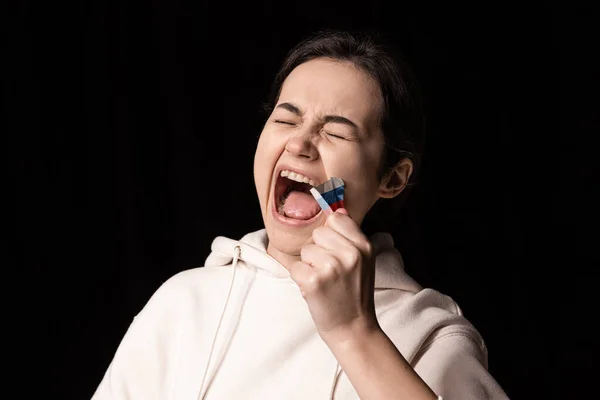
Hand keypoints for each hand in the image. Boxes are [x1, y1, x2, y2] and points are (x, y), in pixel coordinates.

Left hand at [290, 208, 379, 342]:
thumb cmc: (354, 294)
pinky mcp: (314, 281)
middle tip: (330, 272)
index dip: (330, 233)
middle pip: (318, 232)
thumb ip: (350, 236)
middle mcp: (350, 254)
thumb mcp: (363, 261)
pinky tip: (315, 291)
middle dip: (318, 250)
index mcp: (364, 246)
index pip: (336, 218)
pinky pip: (296, 267)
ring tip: (324, 282)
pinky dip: (301, 280)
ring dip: (309, 266)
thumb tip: (337, 209)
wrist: (353, 329)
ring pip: (306, 250)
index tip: (333, 249)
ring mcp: (332, 267)